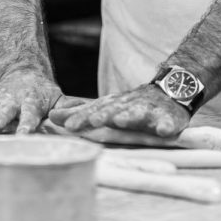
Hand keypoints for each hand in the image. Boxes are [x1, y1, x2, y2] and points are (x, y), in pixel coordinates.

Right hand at [0, 69, 61, 133]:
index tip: (24, 134)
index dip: (27, 124)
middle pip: (4, 112)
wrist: (24, 72)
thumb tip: (82, 113)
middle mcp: (11, 101)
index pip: (30, 115)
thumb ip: (67, 107)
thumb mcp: (58, 96)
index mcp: (31, 102)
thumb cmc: (43, 93)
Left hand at [48, 84, 189, 138]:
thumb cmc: (131, 104)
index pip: (94, 111)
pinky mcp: (169, 118)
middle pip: (114, 110)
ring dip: (130, 116)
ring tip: (121, 121)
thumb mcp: (106, 107)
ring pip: (139, 112)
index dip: (82, 117)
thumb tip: (51, 117)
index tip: (66, 125)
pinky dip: (166, 125)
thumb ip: (81, 114)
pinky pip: (168, 122)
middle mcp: (129, 105)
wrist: (170, 89)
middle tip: (92, 121)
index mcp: (113, 105)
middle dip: (103, 115)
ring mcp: (149, 111)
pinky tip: (163, 130)